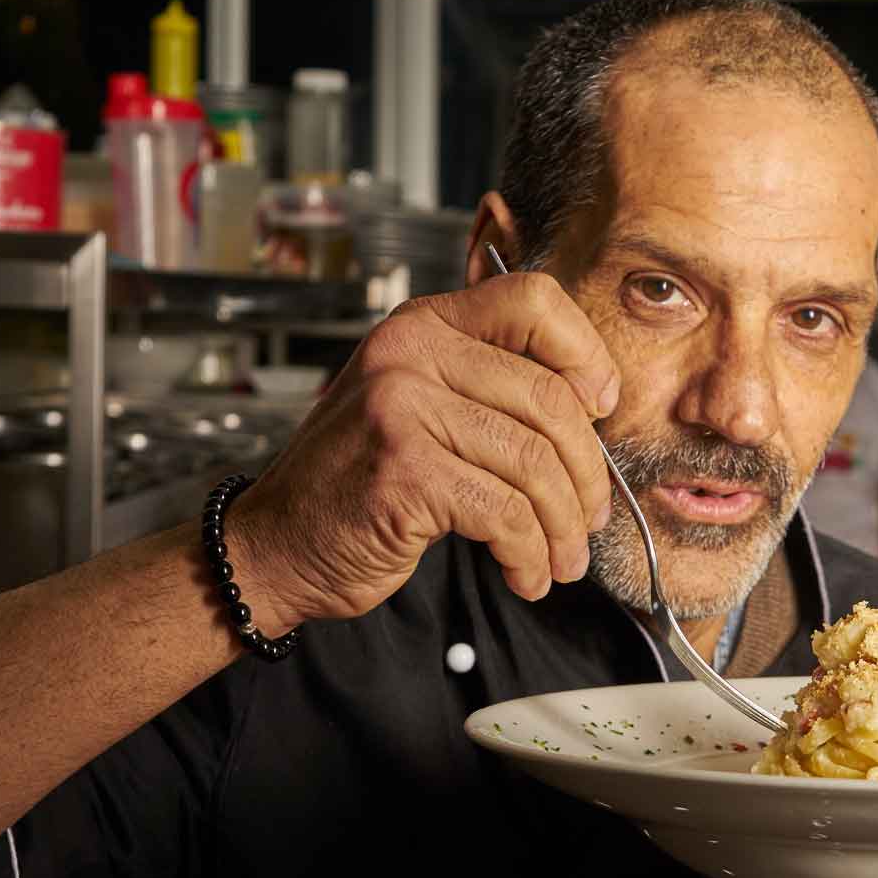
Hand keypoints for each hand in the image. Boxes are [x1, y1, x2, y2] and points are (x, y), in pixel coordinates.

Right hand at [229, 274, 619, 627]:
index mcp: (424, 324)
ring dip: (563, 527)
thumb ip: (489, 390)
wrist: (276, 545)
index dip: (587, 353)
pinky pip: (505, 514)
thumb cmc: (359, 484)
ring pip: (534, 464)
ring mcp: (401, 408)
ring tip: (561, 560)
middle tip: (591, 519)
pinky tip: (525, 575)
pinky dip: (529, 555)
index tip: (602, 407)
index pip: (533, 302)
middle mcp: (410, 353)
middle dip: (587, 473)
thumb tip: (594, 410)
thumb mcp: (420, 408)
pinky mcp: (403, 471)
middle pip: (550, 399)